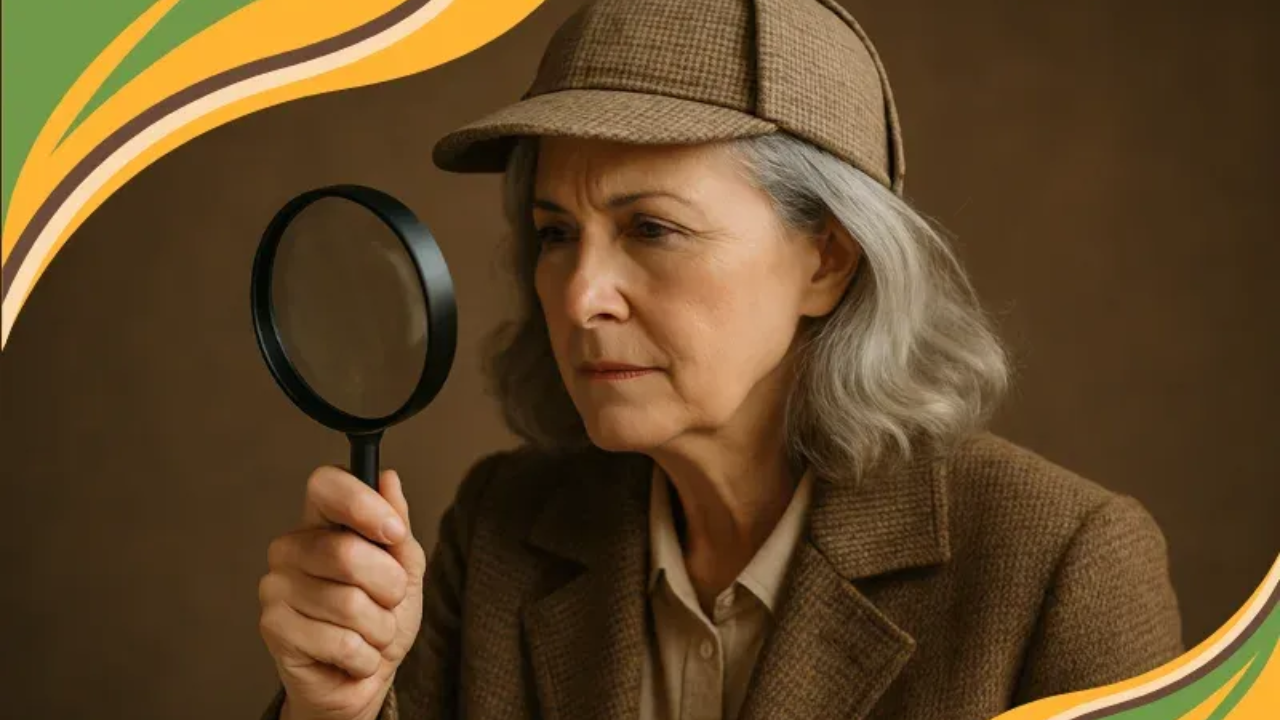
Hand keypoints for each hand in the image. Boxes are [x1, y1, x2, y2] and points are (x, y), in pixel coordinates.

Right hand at [259, 467, 426, 719]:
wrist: (364, 679)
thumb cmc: (381, 618)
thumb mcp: (405, 568)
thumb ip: (397, 526)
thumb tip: (388, 479)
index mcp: (321, 522)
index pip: (325, 484)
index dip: (362, 504)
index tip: (393, 532)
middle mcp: (291, 548)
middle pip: (346, 552)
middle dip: (388, 585)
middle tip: (388, 601)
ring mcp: (276, 587)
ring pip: (349, 603)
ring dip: (379, 627)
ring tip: (370, 632)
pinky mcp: (273, 628)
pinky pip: (341, 642)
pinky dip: (364, 656)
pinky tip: (354, 656)